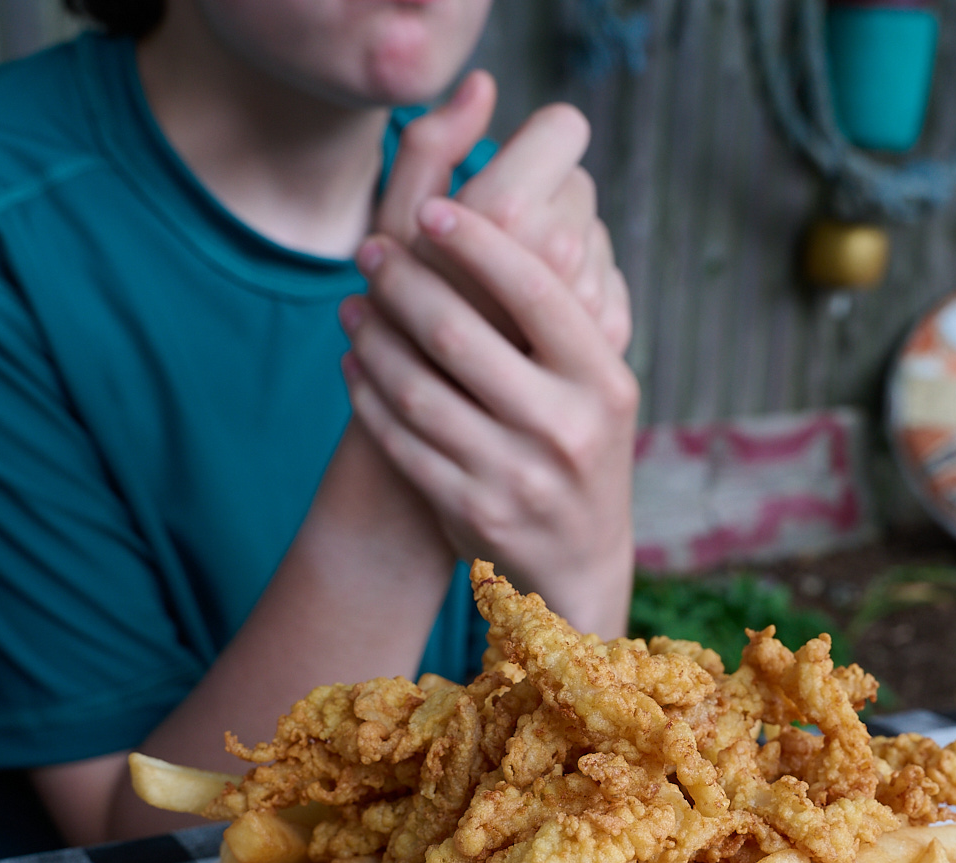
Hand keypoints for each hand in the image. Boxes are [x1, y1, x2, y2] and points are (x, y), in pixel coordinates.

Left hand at [341, 198, 636, 635]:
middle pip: (459, 333)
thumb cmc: (582, 447)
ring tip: (351, 303)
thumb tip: (526, 207)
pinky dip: (366, 395)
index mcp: (603, 380)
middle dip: (403, 281)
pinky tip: (352, 362)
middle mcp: (565, 428)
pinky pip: (400, 440)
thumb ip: (564, 315)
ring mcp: (516, 474)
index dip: (477, 242)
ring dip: (372, 337)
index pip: (535, 290)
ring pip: (417, 388)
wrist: (579, 563)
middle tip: (371, 249)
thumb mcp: (600, 386)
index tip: (431, 208)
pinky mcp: (470, 511)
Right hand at [376, 73, 630, 352]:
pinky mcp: (614, 352)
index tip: (512, 166)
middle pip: (580, 184)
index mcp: (504, 215)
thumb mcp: (396, 233)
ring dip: (564, 247)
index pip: (563, 129)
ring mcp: (594, 305)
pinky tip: (536, 319)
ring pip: (598, 238)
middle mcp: (558, 256)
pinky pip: (612, 289)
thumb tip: (481, 87)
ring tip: (511, 281)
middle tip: (507, 227)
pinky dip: (581, 292)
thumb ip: (430, 150)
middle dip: (546, 201)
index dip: (541, 141)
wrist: (436, 455)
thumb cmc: (400, 331)